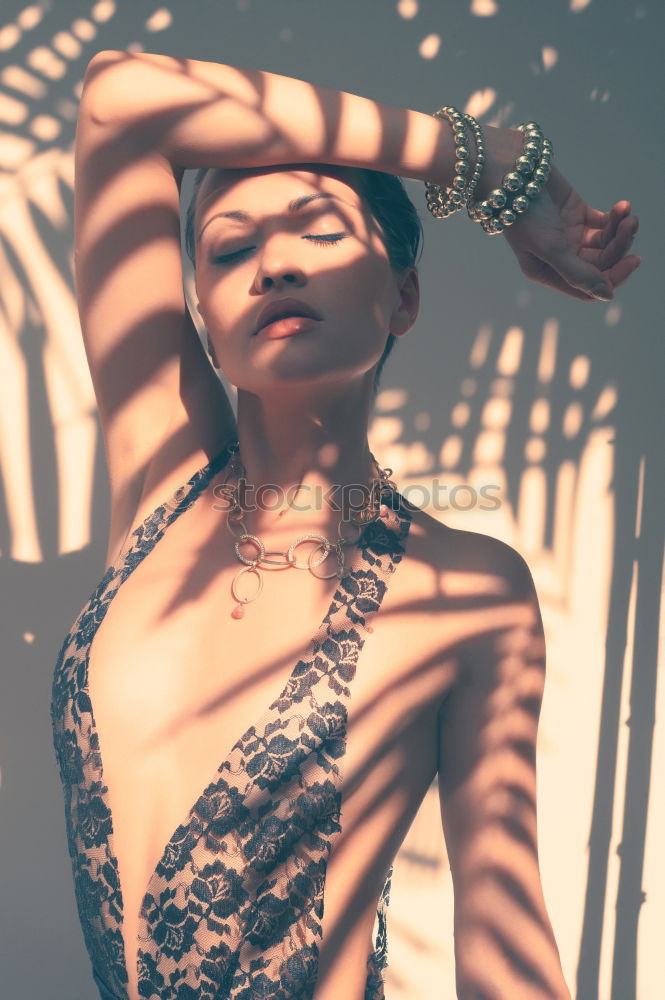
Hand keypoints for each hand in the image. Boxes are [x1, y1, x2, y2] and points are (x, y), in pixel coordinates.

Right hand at [500, 165, 639, 301]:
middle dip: (619, 246)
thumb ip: (578, 273)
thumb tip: (607, 296)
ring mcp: (570, 236)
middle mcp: (561, 258)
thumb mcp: (550, 248)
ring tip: (627, 213)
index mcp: (549, 273)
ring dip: (620, 229)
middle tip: (629, 225)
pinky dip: (616, 216)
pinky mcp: (578, 214)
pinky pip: (605, 223)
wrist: (512, 175)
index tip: (632, 260)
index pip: (588, 287)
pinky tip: (622, 206)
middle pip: (601, 264)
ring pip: (606, 243)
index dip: (613, 277)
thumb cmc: (523, 215)